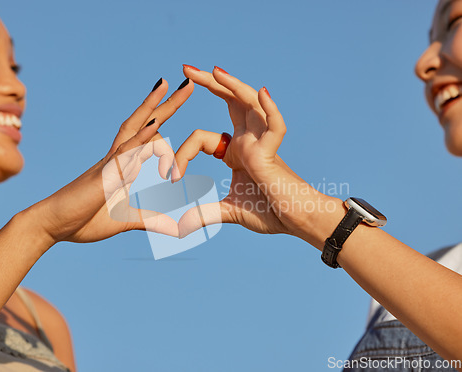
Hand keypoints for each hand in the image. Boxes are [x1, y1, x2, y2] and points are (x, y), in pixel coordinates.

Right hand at [27, 78, 193, 243]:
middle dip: (166, 103)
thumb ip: (149, 220)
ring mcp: (111, 163)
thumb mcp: (125, 220)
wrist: (50, 226)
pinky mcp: (104, 175)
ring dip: (153, 106)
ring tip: (167, 84)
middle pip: (144, 122)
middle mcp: (118, 158)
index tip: (179, 129)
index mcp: (123, 166)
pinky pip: (125, 152)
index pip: (148, 138)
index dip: (165, 126)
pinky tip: (156, 123)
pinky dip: (141, 137)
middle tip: (187, 82)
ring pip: (134, 128)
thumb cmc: (82, 221)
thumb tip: (174, 228)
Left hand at [175, 67, 336, 241]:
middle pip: (229, 102)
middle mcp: (248, 141)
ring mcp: (261, 144)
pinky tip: (262, 92)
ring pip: (250, 105)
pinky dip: (271, 110)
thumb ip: (205, 213)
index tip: (170, 176)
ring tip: (213, 71)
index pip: (202, 138)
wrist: (296, 222)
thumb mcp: (229, 211)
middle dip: (209, 84)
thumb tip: (182, 225)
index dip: (182, 154)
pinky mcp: (273, 153)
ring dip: (233, 86)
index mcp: (235, 152)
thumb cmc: (269, 213)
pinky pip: (275, 127)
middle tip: (186, 68)